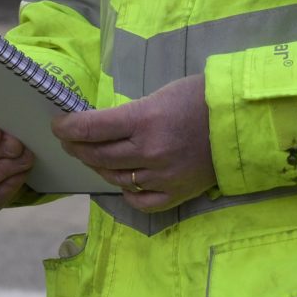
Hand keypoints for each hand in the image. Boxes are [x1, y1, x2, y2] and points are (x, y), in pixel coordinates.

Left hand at [52, 74, 215, 212]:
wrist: (239, 120)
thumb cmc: (198, 98)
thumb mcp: (158, 95)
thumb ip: (129, 115)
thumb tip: (100, 126)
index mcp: (143, 120)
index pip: (91, 129)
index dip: (67, 128)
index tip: (57, 126)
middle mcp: (149, 152)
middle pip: (98, 156)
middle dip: (77, 147)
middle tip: (69, 141)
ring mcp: (162, 177)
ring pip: (115, 178)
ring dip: (98, 167)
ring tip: (93, 157)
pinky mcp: (176, 194)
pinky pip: (140, 201)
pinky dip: (127, 192)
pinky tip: (123, 181)